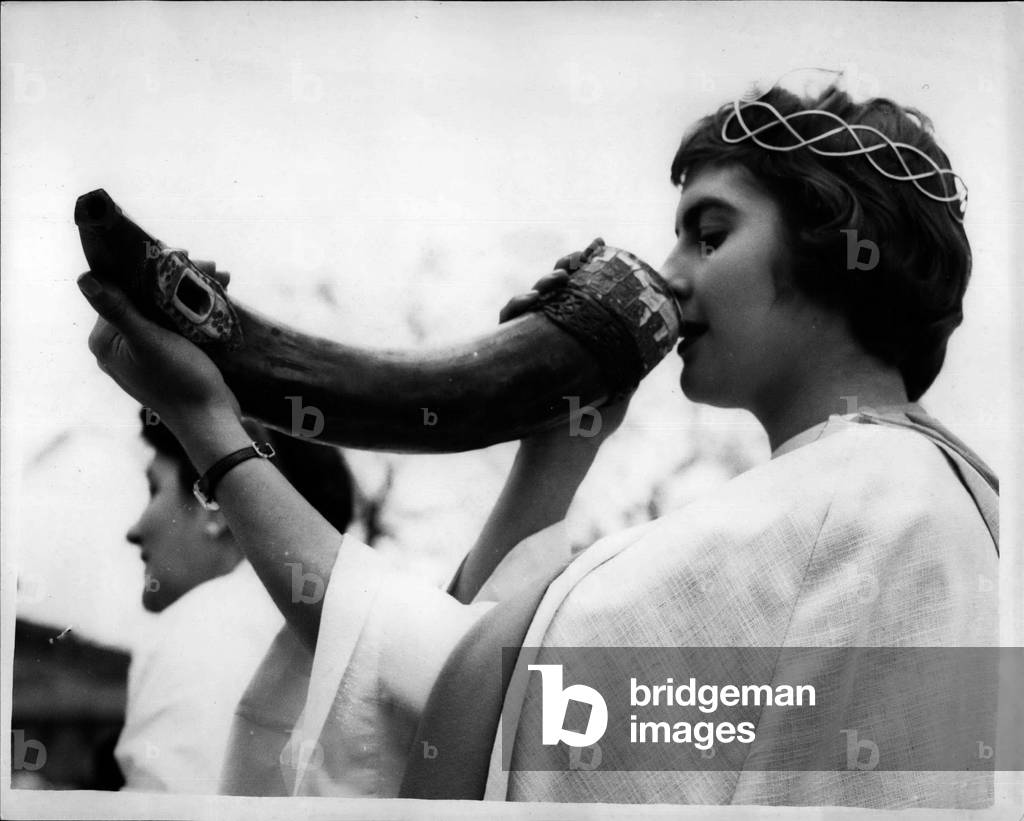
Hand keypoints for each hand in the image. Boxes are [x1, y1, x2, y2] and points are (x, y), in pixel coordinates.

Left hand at [78, 272, 239, 428]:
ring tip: (221, 278)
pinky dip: (196, 308)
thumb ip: (118, 310)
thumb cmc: (179, 382)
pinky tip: (219, 296)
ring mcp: (147, 351)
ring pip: (165, 307)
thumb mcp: (149, 342)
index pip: (120, 290)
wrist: (211, 419)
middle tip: (209, 267)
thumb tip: (84, 278)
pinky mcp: (170, 356)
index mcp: (107, 341)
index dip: (148, 269)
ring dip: (191, 291)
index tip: (180, 255)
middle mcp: (121, 345)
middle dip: (177, 279)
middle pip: (145, 297)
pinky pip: (178, 322)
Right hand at [498, 237, 630, 454]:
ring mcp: (532, 338)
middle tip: (579, 257)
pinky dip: (516, 306)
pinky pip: (510, 320)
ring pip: (533, 297)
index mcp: (580, 332)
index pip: (584, 290)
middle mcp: (554, 331)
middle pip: (557, 287)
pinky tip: (529, 302)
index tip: (600, 245)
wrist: (564, 449)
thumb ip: (637, 357)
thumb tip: (672, 328)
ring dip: (544, 281)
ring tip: (558, 278)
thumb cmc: (593, 419)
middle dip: (567, 265)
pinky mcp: (512, 350)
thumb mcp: (623, 382)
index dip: (589, 265)